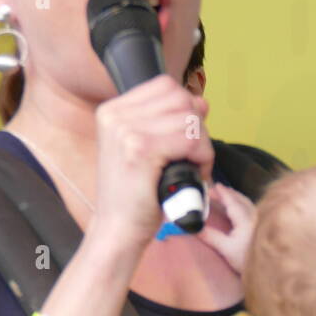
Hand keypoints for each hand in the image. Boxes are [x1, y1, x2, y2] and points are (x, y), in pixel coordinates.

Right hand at [93, 74, 213, 245]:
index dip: (185, 109)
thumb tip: (201, 102)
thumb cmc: (135, 194)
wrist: (118, 229)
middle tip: (192, 157)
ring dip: (202, 146)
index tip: (184, 139)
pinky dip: (202, 158)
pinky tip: (195, 175)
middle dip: (197, 127)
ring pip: (189, 118)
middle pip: (180, 98)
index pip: (165, 85)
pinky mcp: (141, 150)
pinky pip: (190, 139)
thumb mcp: (148, 149)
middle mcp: (115, 116)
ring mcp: (125, 131)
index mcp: (112, 111)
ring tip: (193, 169)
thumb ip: (170, 122)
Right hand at [197, 182, 256, 274]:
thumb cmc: (245, 260)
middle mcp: (254, 215)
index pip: (231, 201)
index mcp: (244, 219)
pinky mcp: (261, 225)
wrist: (267, 269)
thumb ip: (210, 236)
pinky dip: (240, 203)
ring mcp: (259, 219)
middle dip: (227, 193)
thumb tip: (194, 228)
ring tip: (225, 196)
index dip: (221, 193)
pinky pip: (249, 208)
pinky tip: (238, 208)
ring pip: (246, 202)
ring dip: (235, 197)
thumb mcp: (226, 249)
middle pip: (240, 199)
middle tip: (215, 190)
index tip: (213, 186)